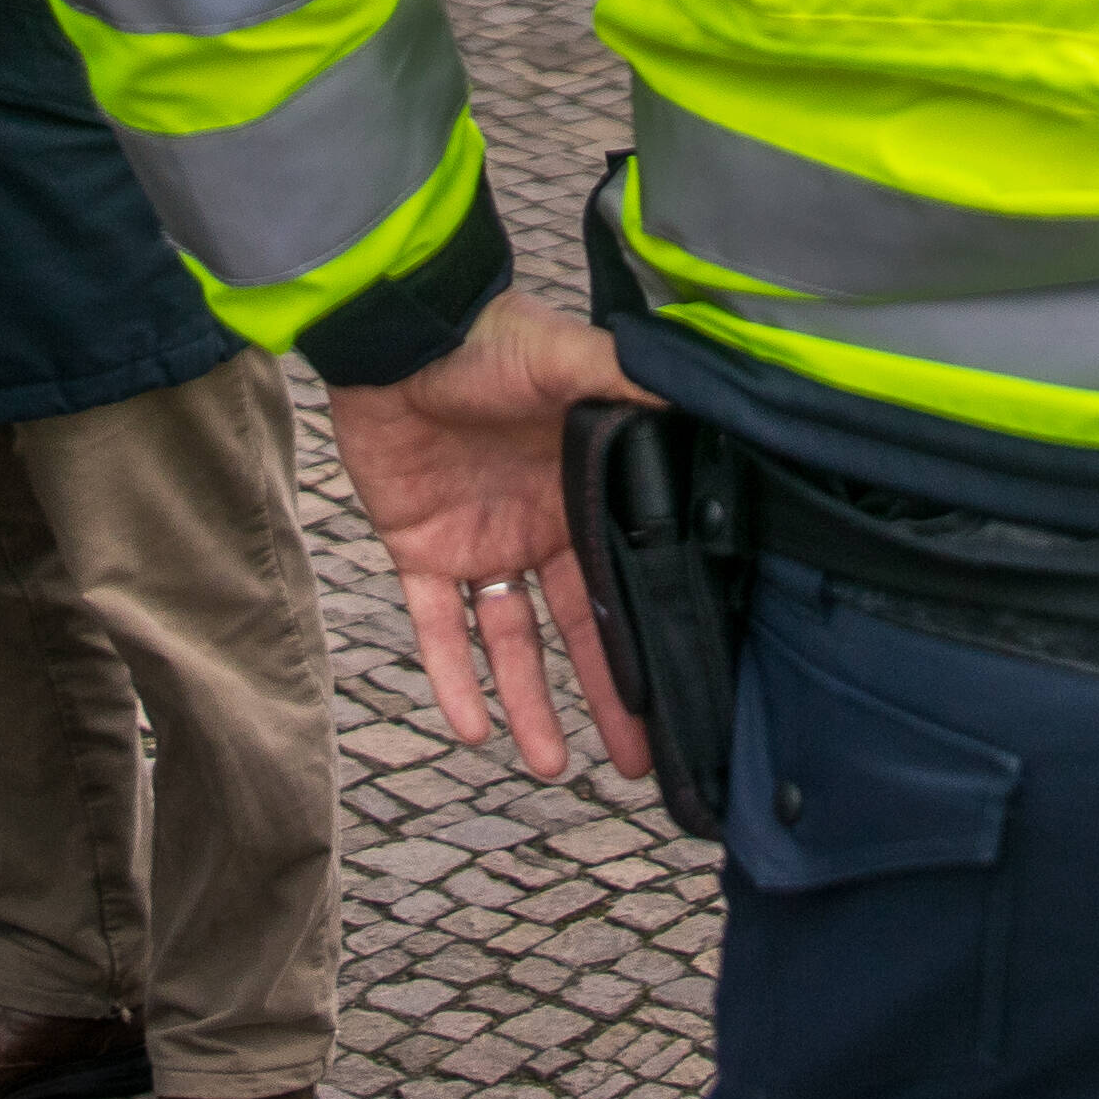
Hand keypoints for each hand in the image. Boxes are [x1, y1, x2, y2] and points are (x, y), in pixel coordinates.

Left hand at [325, 292, 655, 783]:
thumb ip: (631, 380)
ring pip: (511, 643)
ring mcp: (479, 542)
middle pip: (579, 626)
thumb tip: (704, 394)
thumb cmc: (486, 338)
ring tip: (551, 765)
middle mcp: (537, 526)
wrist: (394, 332)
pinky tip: (473, 730)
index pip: (623, 577)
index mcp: (581, 491)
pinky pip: (436, 628)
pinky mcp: (420, 549)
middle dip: (609, 693)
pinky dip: (450, 679)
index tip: (680, 689)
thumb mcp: (567, 358)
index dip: (648, 631)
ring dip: (529, 704)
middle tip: (641, 760)